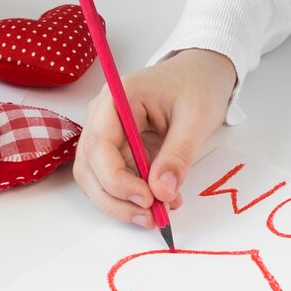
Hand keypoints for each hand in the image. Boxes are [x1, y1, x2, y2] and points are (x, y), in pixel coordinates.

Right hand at [74, 48, 235, 227]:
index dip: (117, 180)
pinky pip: (113, 179)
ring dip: (120, 203)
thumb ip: (178, 155)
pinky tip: (158, 203)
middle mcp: (102, 116)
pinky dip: (130, 198)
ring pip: (96, 180)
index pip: (100, 147)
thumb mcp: (196, 118)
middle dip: (116, 199)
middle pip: (90, 168)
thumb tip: (162, 191)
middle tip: (151, 217)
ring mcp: (105, 133)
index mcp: (116, 98)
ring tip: (156, 215)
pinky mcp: (116, 148)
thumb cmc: (197, 85)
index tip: (147, 199)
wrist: (201, 73)